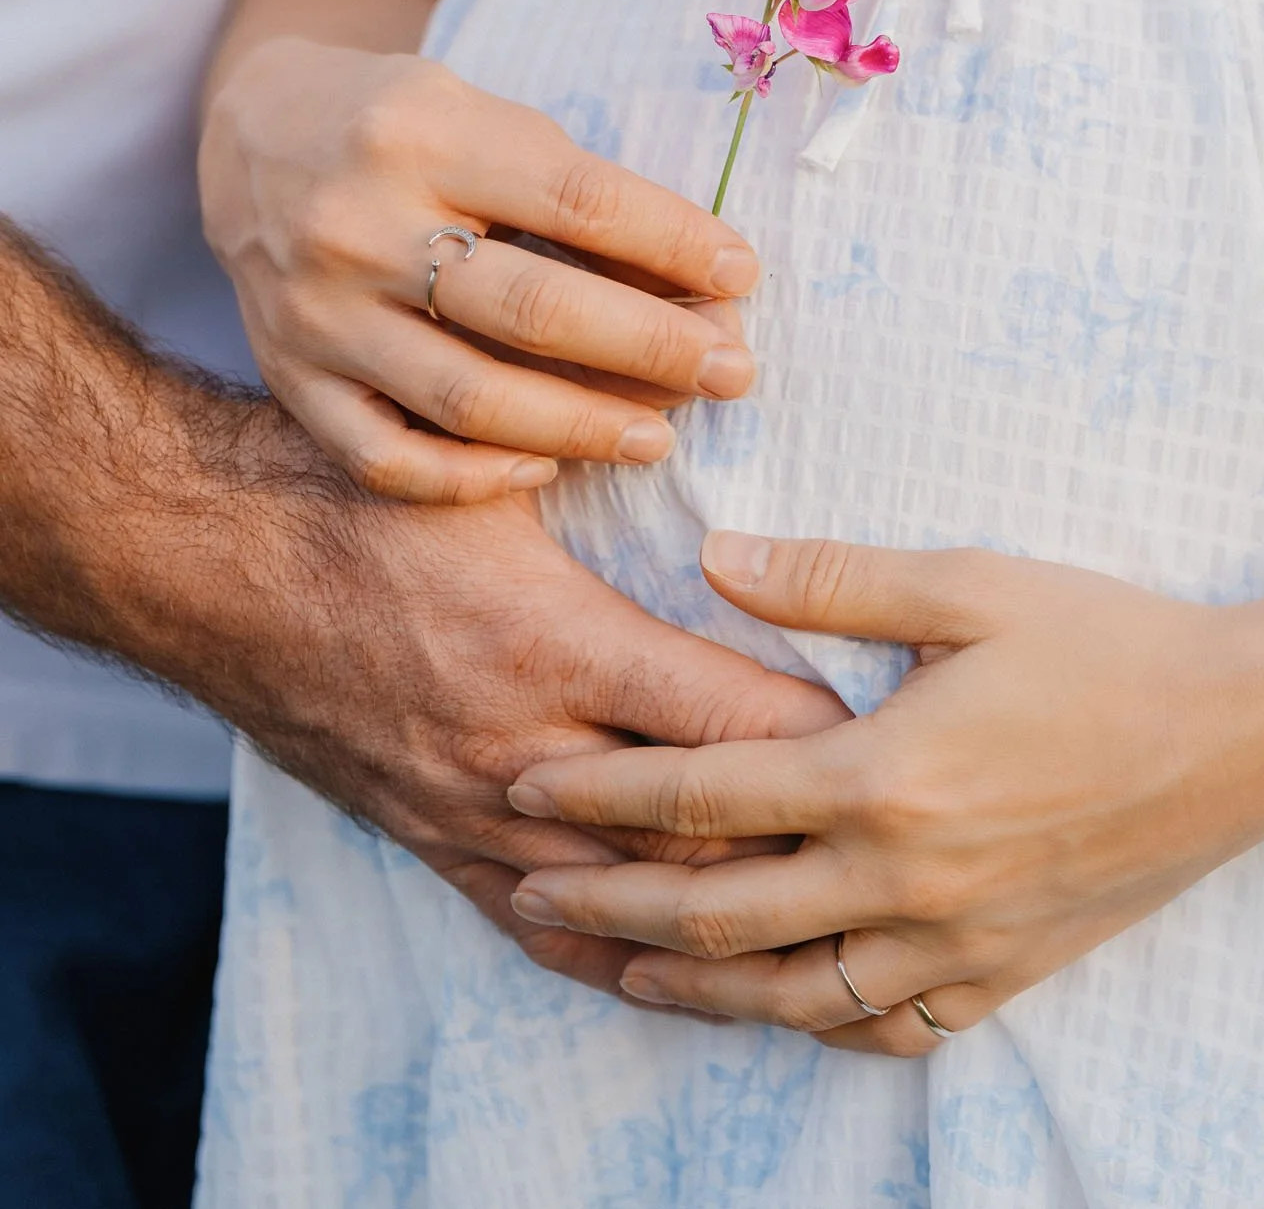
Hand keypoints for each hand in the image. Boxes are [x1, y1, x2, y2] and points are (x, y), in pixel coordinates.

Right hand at [171, 412, 847, 990]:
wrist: (217, 570)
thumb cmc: (361, 501)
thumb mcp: (498, 466)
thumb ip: (612, 471)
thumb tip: (714, 439)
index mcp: (554, 646)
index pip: (724, 721)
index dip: (820, 738)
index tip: (901, 733)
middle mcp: (522, 749)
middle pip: (695, 831)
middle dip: (796, 840)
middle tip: (893, 838)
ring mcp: (475, 813)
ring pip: (630, 900)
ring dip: (724, 912)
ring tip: (824, 921)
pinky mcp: (437, 842)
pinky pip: (542, 928)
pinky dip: (623, 949)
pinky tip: (687, 970)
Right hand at [201, 36, 762, 500]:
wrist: (251, 138)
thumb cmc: (403, 124)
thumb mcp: (483, 115)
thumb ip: (574, 193)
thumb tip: (701, 280)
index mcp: (421, 132)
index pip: (579, 201)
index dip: (675, 243)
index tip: (744, 275)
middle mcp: (359, 224)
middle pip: (534, 310)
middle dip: (653, 349)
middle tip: (732, 372)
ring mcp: (317, 312)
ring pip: (471, 399)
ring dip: (584, 426)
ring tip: (660, 435)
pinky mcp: (288, 379)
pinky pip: (389, 458)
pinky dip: (476, 477)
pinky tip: (547, 463)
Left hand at [503, 532, 1263, 1049]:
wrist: (1250, 731)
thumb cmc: (1110, 639)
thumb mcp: (969, 584)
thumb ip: (830, 580)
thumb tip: (712, 558)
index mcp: (882, 775)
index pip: (700, 795)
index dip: (600, 797)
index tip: (525, 789)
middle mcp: (905, 878)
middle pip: (719, 913)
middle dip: (608, 902)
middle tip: (528, 891)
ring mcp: (958, 941)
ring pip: (791, 992)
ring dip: (694, 983)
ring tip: (622, 964)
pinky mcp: (1008, 972)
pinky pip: (889, 1026)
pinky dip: (819, 1021)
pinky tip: (786, 1006)